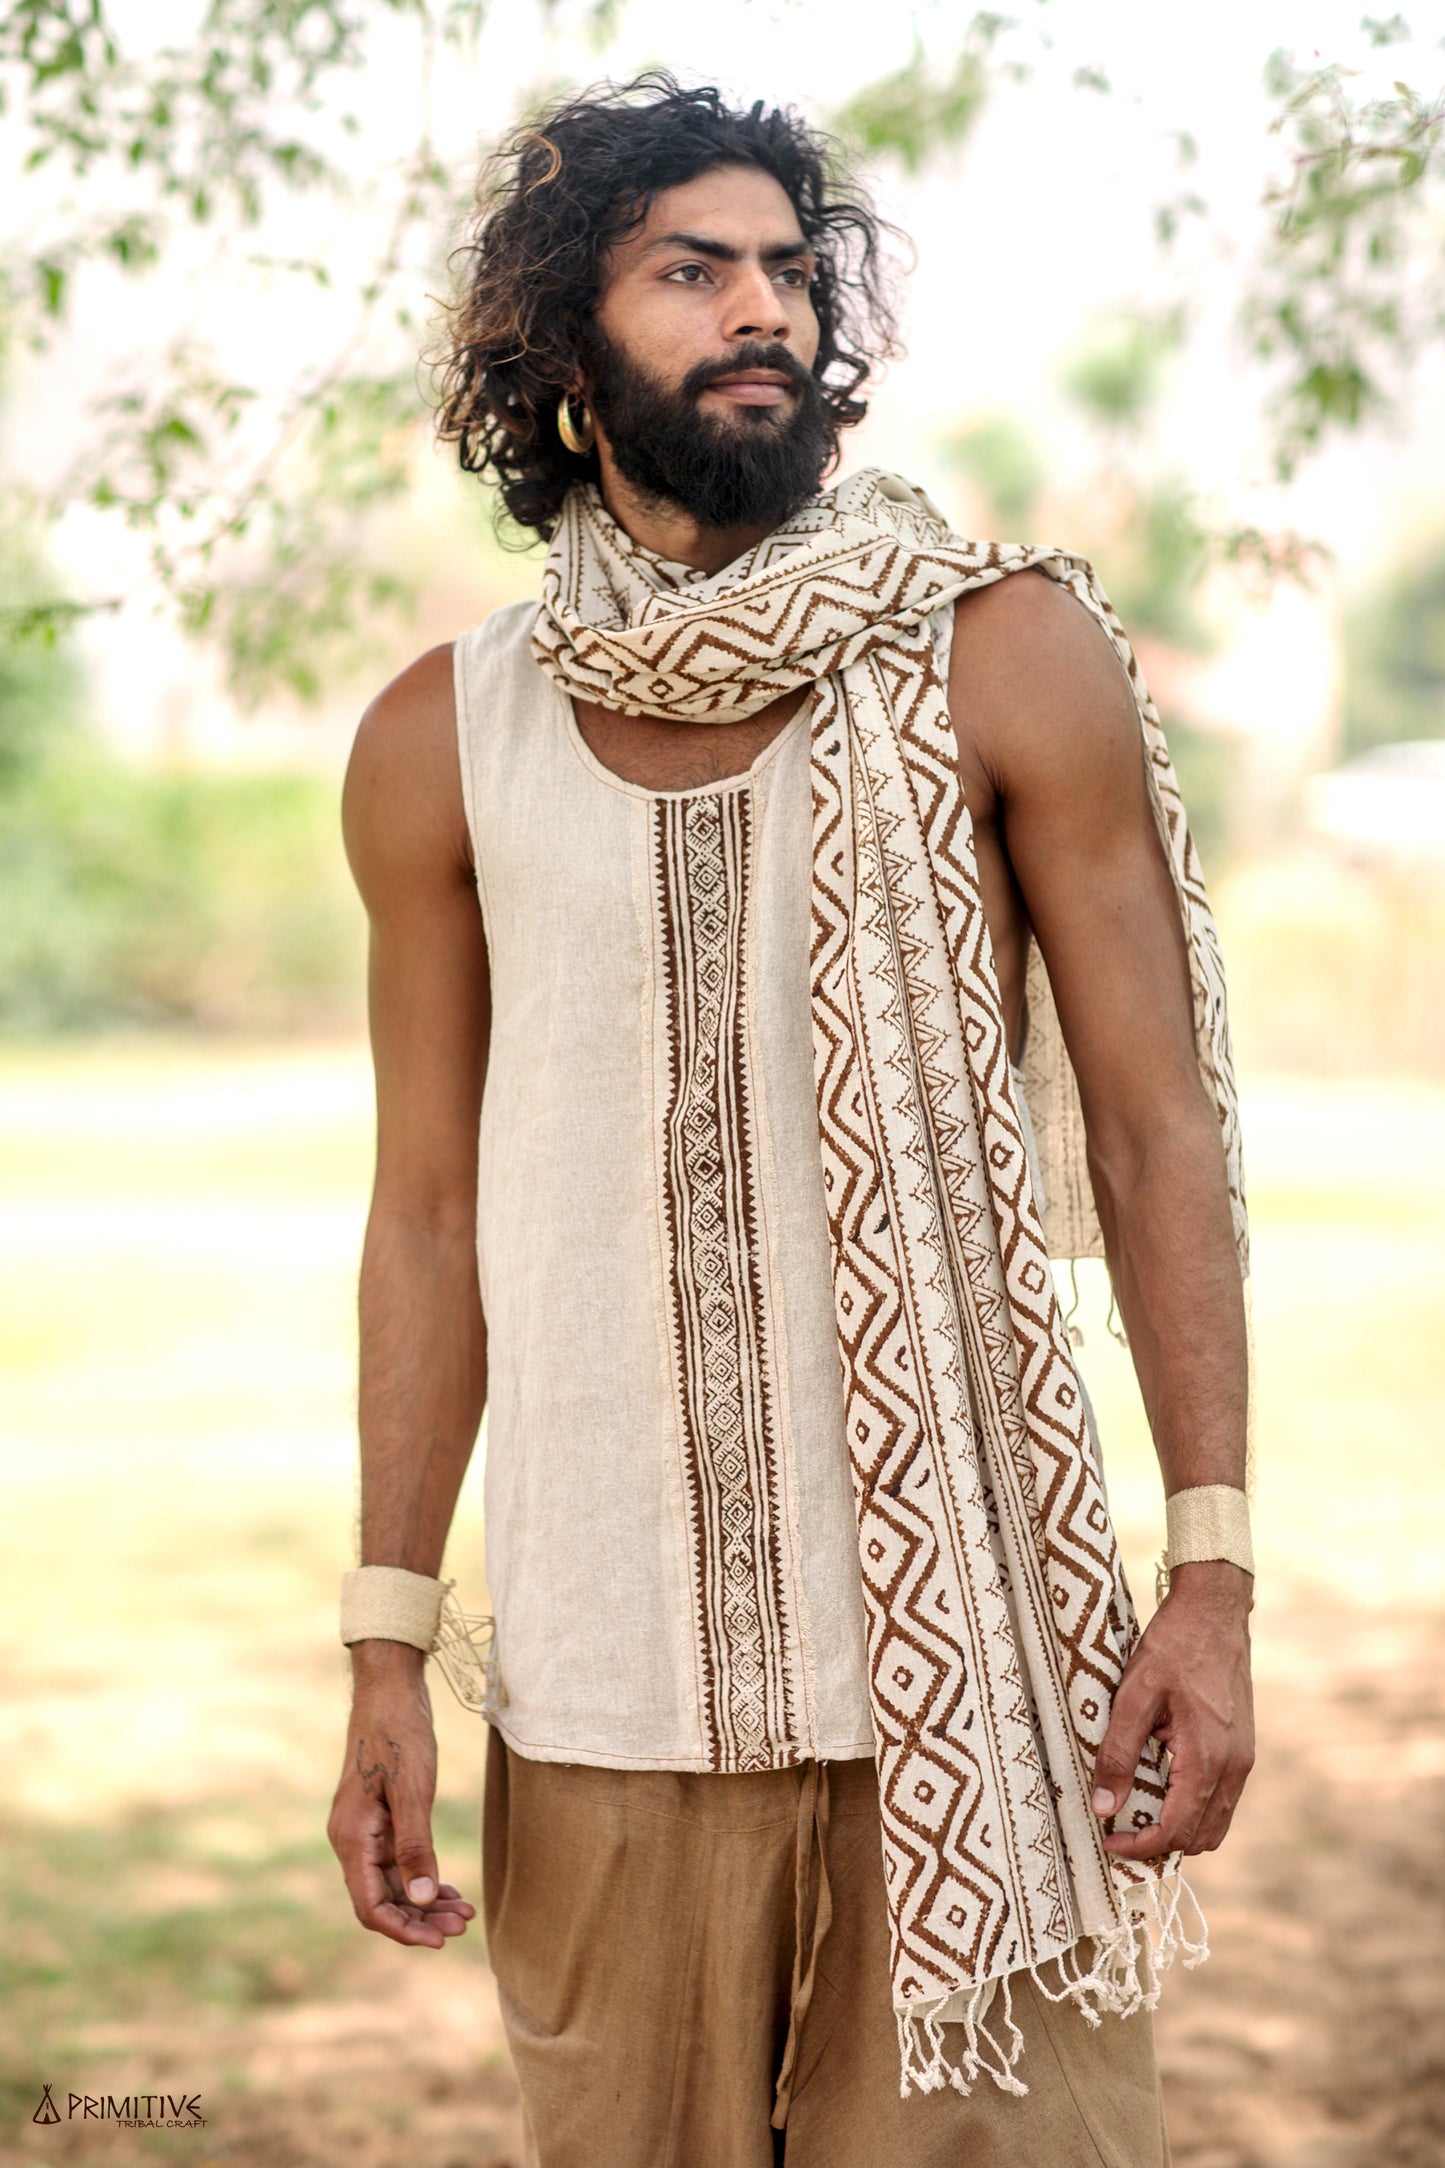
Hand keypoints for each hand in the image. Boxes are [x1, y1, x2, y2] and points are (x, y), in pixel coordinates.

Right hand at [326, 1642, 475, 1947]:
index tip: (440, 1941)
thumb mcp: (413, 1791)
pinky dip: (423, 1877)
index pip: (371, 1906)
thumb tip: (421, 1901)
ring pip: (393, 1883)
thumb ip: (415, 1846)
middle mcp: (352, 1841)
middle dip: (421, 1918)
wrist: (391, 1691)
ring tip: (464, 1911)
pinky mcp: (380, 1820)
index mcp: (352, 1838)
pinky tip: (450, 1888)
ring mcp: (365, 1831)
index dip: (403, 1930)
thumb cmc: (400, 1735)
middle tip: (463, 1926)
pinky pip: (398, 1862)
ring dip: (426, 1901)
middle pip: (383, 1900)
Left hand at [1090, 1560, 1254, 1861]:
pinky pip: (1222, 1799)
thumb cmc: (1173, 1647)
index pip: (1177, 1829)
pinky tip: (1162, 1788)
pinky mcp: (1241, 1748)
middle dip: (1161, 1845)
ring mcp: (1243, 1759)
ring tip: (1138, 1816)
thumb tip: (1104, 1806)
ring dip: (1180, 1830)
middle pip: (1202, 1837)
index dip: (1141, 1846)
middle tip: (1121, 1834)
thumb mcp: (1134, 1695)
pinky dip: (1194, 1809)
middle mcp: (1234, 1766)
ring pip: (1216, 1822)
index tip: (1108, 1841)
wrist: (1215, 1611)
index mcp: (1208, 1758)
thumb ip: (1118, 1752)